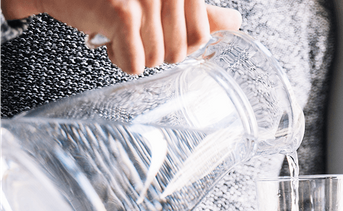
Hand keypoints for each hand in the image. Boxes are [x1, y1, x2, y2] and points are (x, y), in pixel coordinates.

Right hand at [0, 0, 241, 74]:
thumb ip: (200, 12)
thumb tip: (235, 23)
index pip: (200, 37)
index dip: (178, 45)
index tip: (157, 33)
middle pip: (177, 52)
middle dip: (152, 49)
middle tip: (131, 30)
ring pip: (156, 60)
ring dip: (133, 54)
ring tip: (117, 30)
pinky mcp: (124, 14)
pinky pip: (135, 64)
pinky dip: (118, 60)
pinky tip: (107, 39)